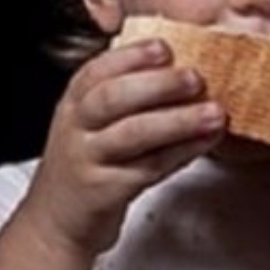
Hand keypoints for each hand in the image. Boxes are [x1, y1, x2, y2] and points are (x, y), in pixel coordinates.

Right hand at [20, 39, 224, 256]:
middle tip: (196, 78)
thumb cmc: (88, 163)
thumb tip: (187, 67)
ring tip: (214, 112)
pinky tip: (206, 140)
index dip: (132, 56)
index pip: (97, 69)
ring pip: (132, 134)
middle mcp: (77, 127)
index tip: (165, 47)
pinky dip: (182, 151)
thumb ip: (129, 96)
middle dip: (158, 84)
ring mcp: (89, 160)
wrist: (55, 222)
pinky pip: (149, 167)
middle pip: (112, 98)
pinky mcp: (106, 191)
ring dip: (178, 120)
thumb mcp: (94, 123)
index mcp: (75, 102)